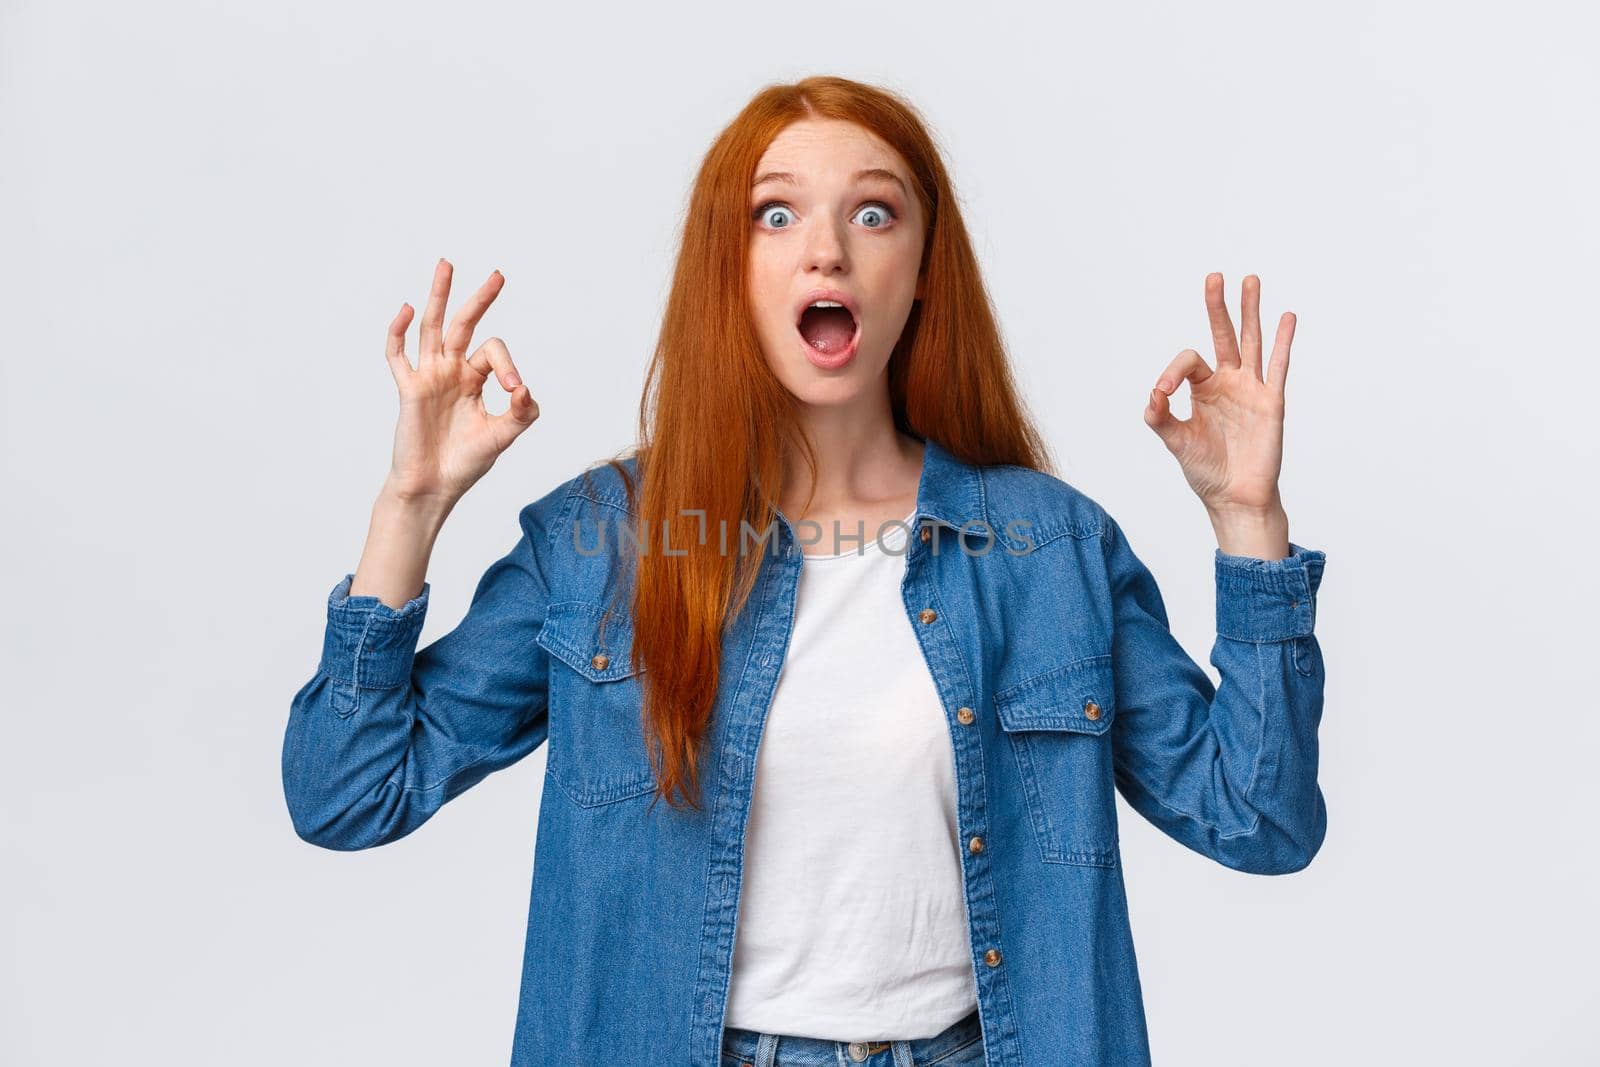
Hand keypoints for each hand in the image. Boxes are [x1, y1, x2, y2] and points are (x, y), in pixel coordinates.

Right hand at [381, 259, 538, 502]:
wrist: (433, 487)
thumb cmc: (465, 463)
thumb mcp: (502, 437)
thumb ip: (521, 414)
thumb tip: (525, 388)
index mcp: (474, 380)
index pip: (493, 352)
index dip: (508, 365)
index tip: (515, 393)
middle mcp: (451, 373)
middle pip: (464, 325)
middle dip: (480, 299)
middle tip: (498, 274)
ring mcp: (428, 377)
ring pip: (433, 328)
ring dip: (439, 296)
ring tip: (447, 265)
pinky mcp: (408, 389)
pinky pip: (398, 355)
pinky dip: (399, 332)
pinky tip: (408, 309)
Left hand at [1145, 273, 1295, 519]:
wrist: (1234, 497)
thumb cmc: (1206, 470)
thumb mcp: (1176, 442)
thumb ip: (1161, 417)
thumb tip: (1152, 394)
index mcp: (1204, 390)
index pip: (1189, 362)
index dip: (1172, 371)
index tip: (1162, 392)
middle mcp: (1228, 383)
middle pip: (1224, 336)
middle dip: (1218, 307)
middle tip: (1214, 276)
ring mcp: (1252, 390)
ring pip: (1252, 342)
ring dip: (1250, 312)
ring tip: (1250, 280)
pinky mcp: (1271, 402)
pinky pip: (1278, 366)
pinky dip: (1282, 342)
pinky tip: (1286, 316)